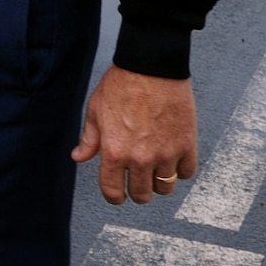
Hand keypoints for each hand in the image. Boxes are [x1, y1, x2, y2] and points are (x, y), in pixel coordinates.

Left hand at [71, 65, 198, 204]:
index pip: (113, 191)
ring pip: (165, 187)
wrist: (151, 67)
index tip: (117, 196)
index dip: (114, 197)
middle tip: (137, 182)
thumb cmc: (121, 85)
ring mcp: (165, 154)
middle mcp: (140, 158)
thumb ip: (89, 139)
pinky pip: (187, 172)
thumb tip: (78, 157)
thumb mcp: (95, 111)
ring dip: (159, 182)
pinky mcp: (186, 145)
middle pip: (142, 195)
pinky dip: (181, 169)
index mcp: (113, 152)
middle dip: (137, 192)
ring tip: (155, 169)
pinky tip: (173, 159)